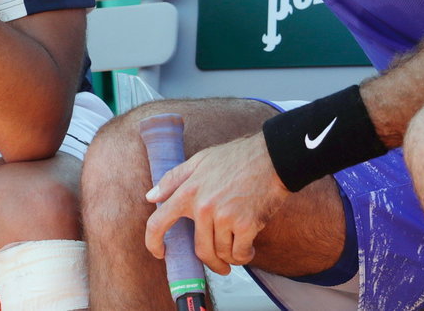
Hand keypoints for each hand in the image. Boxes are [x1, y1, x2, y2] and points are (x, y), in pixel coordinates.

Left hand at [144, 133, 290, 274]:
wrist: (273, 157)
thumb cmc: (237, 158)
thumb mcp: (199, 160)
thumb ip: (173, 179)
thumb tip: (151, 197)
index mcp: (188, 191)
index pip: (159, 222)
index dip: (153, 242)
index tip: (160, 253)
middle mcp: (203, 207)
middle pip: (200, 250)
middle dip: (211, 263)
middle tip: (220, 265)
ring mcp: (224, 217)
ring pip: (222, 253)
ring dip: (230, 257)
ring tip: (239, 250)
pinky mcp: (246, 224)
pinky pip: (240, 253)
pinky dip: (245, 256)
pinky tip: (249, 249)